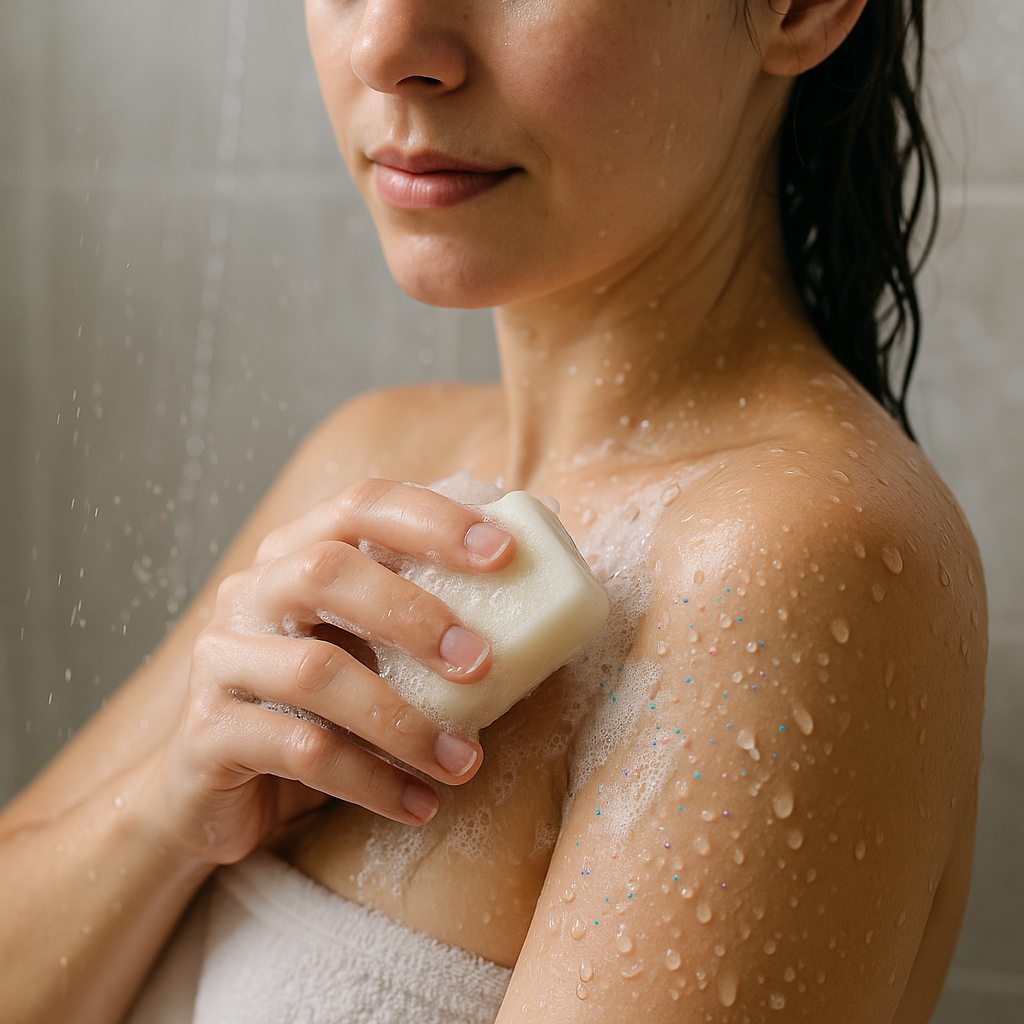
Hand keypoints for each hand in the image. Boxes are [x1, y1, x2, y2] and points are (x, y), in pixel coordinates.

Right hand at [145, 479, 515, 864]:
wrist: (213, 789)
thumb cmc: (317, 706)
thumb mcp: (367, 650)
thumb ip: (426, 613)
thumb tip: (539, 587)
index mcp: (297, 554)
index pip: (362, 505)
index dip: (433, 520)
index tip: (505, 553)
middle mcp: (251, 592)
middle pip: (327, 573)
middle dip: (414, 614)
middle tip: (481, 662)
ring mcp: (222, 661)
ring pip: (316, 674)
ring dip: (405, 721)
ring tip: (466, 761)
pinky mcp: (209, 734)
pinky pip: (299, 752)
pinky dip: (373, 781)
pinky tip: (421, 804)